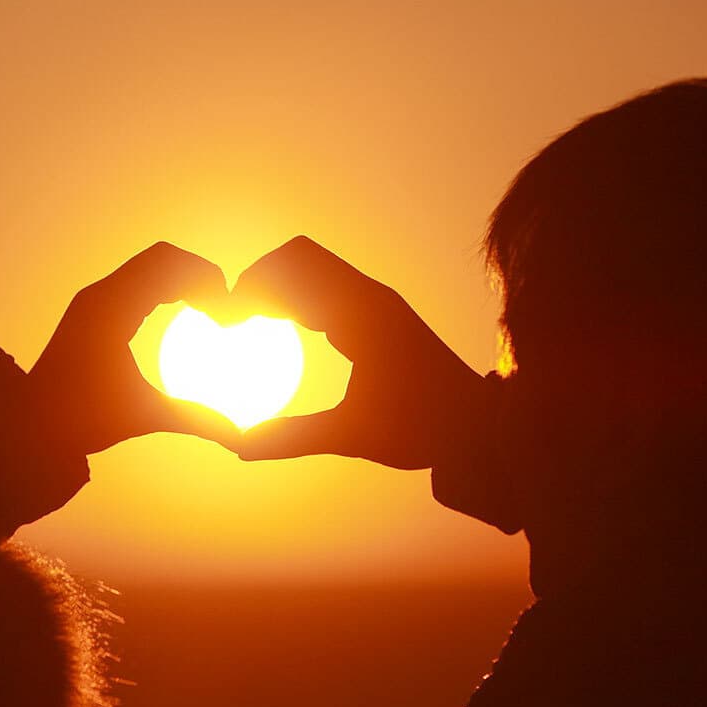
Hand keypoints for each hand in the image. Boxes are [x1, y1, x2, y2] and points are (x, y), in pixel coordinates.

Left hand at [25, 242, 241, 455]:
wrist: (27, 426)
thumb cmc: (79, 420)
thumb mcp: (143, 416)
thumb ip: (195, 420)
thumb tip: (240, 437)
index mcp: (111, 308)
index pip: (168, 265)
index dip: (206, 278)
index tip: (227, 311)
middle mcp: (99, 295)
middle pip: (161, 259)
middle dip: (198, 275)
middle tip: (222, 309)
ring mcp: (92, 302)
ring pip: (146, 270)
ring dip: (180, 281)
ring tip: (207, 311)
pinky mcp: (89, 314)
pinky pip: (133, 286)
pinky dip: (161, 293)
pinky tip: (177, 320)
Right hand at [230, 237, 489, 468]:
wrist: (482, 425)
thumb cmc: (426, 429)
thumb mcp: (353, 436)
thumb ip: (292, 438)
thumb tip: (238, 448)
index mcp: (362, 313)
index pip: (292, 268)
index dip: (250, 285)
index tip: (224, 318)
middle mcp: (370, 297)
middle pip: (299, 258)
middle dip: (259, 278)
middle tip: (231, 319)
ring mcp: (377, 304)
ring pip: (315, 271)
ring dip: (279, 288)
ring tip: (249, 326)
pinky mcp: (382, 317)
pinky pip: (330, 291)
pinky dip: (301, 301)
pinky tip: (285, 335)